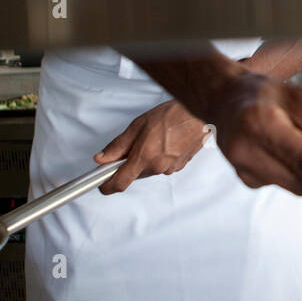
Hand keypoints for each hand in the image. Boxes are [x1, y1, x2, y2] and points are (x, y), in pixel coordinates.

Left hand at [94, 99, 210, 193]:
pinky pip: (162, 166)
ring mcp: (170, 168)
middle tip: (133, 144)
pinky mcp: (180, 166)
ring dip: (146, 159)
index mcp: (145, 156)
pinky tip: (164, 142)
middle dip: (130, 163)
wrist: (199, 114)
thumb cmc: (173, 115)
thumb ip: (118, 146)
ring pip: (149, 169)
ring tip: (154, 138)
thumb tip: (102, 158)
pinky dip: (159, 157)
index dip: (107, 186)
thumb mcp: (138, 126)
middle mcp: (158, 167)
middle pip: (135, 174)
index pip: (120, 182)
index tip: (102, 184)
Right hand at [208, 70, 301, 219]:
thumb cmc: (265, 96)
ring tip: (297, 142)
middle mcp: (246, 148)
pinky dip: (291, 173)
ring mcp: (242, 168)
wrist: (225, 100)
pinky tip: (281, 151)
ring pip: (294, 186)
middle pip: (300, 179)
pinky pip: (282, 185)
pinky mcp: (245, 179)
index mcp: (262, 121)